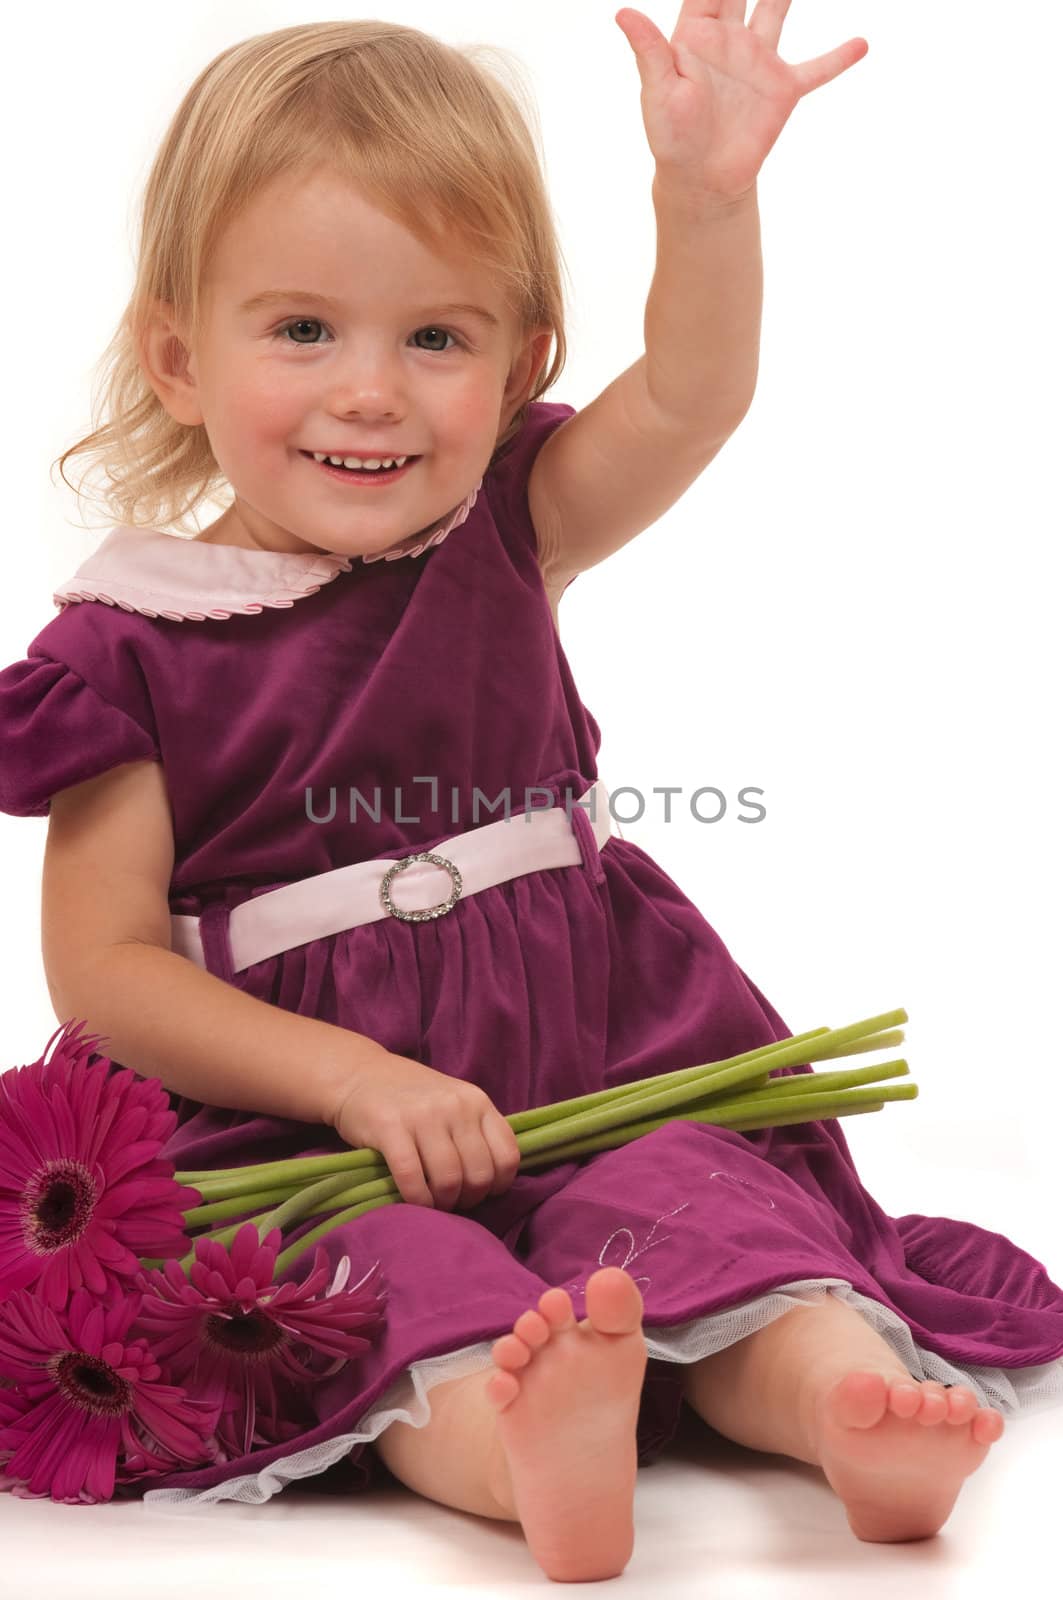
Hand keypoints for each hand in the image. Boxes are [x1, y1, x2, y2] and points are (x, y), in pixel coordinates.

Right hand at [327, 1046, 522, 1211]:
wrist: (360, 1074)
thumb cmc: (411, 1097)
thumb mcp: (454, 1102)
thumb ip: (475, 1131)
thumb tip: (492, 1181)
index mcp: (477, 1101)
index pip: (507, 1156)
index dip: (498, 1184)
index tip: (482, 1192)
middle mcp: (455, 1106)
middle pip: (479, 1174)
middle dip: (468, 1199)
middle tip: (453, 1201)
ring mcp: (423, 1115)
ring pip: (449, 1180)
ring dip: (442, 1203)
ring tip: (434, 1203)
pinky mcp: (389, 1127)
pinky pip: (412, 1178)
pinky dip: (417, 1199)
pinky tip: (414, 1201)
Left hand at [615, 0, 868, 201]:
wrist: (701, 180)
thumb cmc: (672, 137)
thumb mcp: (659, 91)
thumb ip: (649, 49)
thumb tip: (623, 14)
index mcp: (696, 34)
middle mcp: (730, 39)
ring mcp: (759, 61)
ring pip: (778, 9)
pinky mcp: (782, 90)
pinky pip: (816, 69)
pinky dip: (839, 58)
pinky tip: (862, 44)